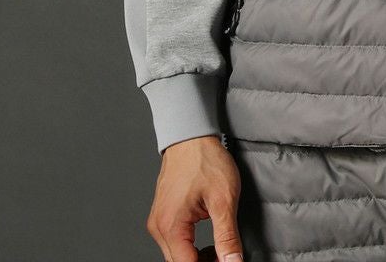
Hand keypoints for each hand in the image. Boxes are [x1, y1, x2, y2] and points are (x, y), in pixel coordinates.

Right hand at [145, 134, 245, 261]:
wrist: (191, 135)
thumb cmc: (205, 159)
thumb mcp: (224, 199)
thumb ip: (227, 236)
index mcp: (171, 226)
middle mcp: (159, 227)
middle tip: (225, 257)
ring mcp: (158, 221)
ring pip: (176, 256)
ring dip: (196, 258)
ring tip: (218, 248)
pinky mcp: (162, 215)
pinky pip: (173, 242)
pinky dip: (190, 247)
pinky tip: (207, 241)